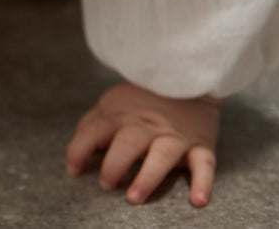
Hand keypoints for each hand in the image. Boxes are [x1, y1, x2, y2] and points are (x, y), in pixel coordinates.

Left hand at [65, 81, 219, 206]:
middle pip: (128, 143)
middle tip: (106, 184)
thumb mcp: (112, 104)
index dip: (80, 149)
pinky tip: (197, 199)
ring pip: (162, 155)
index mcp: (121, 114)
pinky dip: (203, 181)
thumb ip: (92, 126)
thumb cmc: (142, 99)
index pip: (95, 130)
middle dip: (114, 164)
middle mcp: (147, 124)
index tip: (74, 169)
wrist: (187, 78)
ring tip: (134, 197)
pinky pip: (204, 163)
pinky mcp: (201, 144)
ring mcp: (175, 134)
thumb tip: (74, 154)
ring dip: (147, 177)